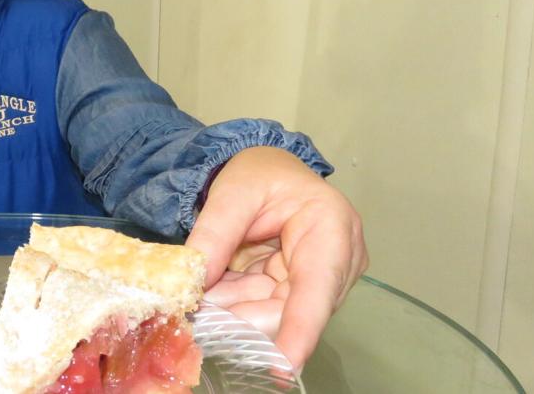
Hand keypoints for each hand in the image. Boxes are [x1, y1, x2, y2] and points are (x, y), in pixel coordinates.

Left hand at [185, 146, 367, 370]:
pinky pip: (265, 305)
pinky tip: (212, 296)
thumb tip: (196, 283)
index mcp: (331, 225)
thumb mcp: (231, 193)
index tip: (284, 366)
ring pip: (276, 312)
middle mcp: (337, 258)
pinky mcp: (299, 286)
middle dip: (244, 316)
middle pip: (293, 308)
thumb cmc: (259, 173)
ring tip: (200, 299)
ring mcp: (322, 276)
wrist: (267, 168)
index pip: (318, 287)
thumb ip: (214, 235)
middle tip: (199, 315)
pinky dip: (237, 303)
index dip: (301, 329)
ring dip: (235, 311)